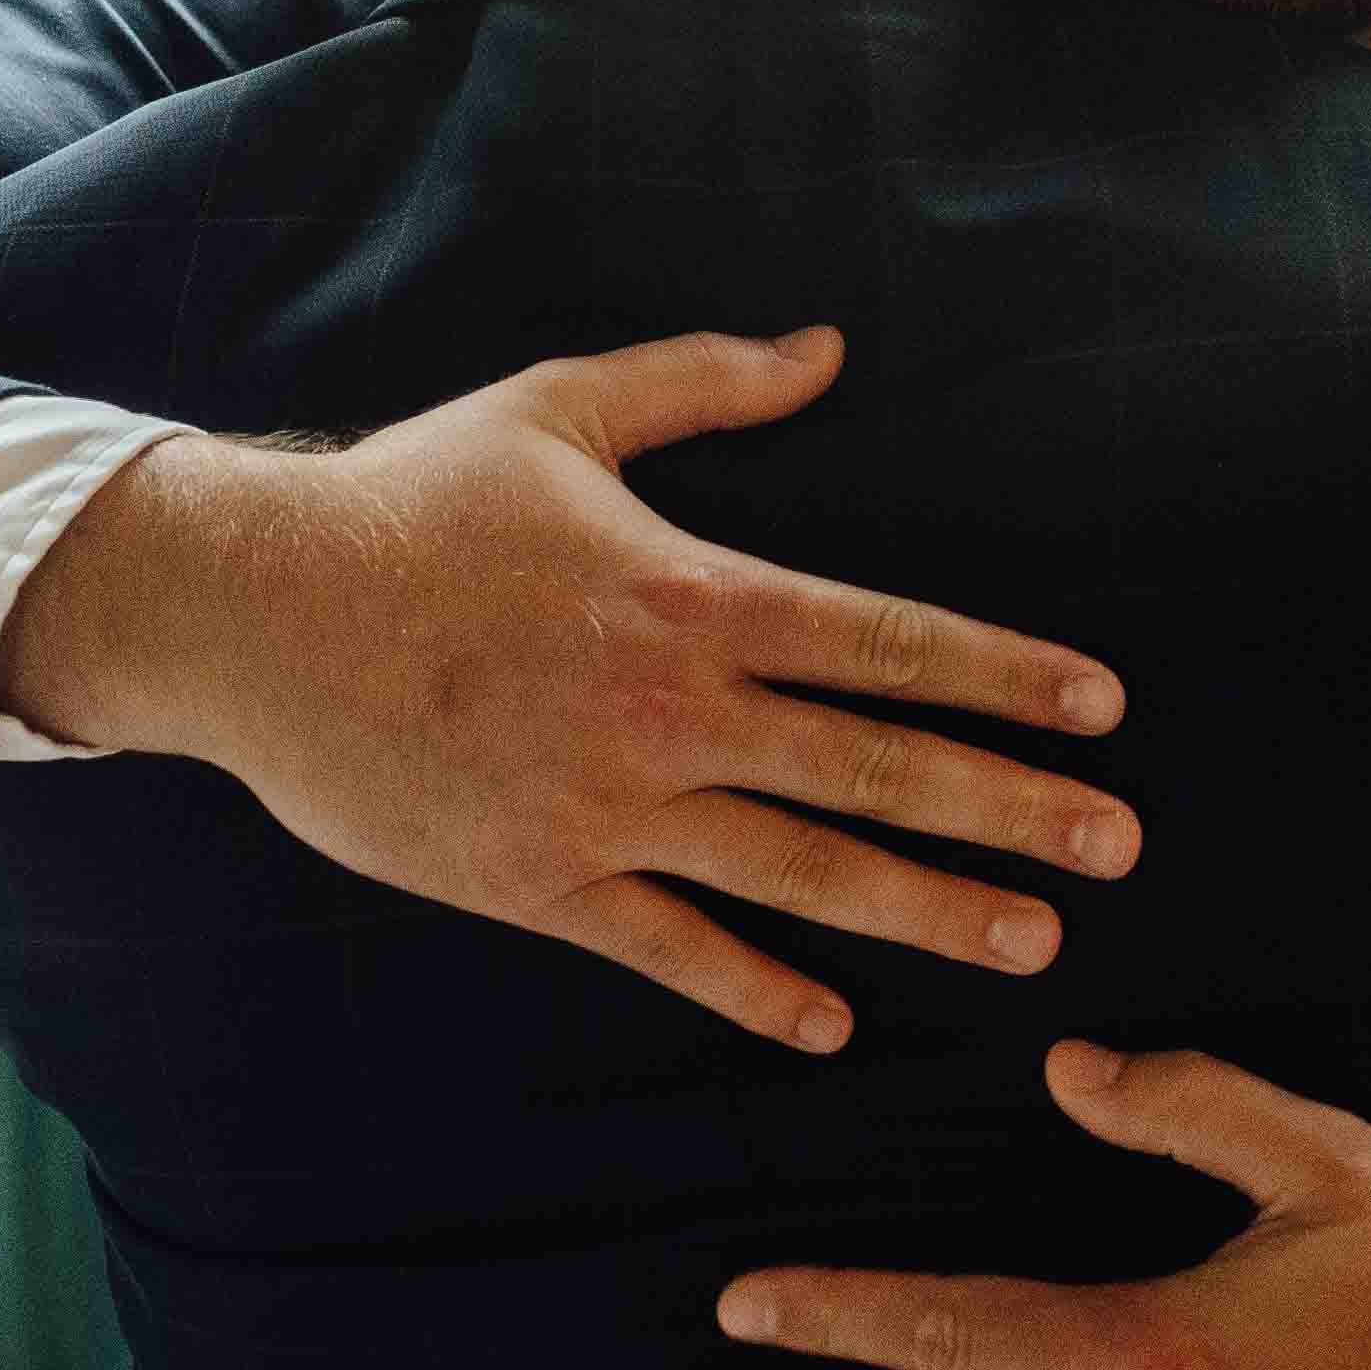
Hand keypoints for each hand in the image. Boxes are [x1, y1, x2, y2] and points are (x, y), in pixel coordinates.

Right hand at [0, 330, 1139, 1049]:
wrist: (252, 613)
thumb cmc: (412, 499)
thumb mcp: (563, 410)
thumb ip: (705, 381)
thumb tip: (827, 346)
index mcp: (692, 596)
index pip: (888, 642)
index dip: (1004, 679)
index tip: (1102, 709)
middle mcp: (669, 713)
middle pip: (875, 769)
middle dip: (1010, 810)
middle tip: (1118, 847)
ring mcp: (607, 808)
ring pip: (799, 873)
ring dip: (924, 913)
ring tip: (1032, 943)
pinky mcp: (537, 881)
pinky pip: (670, 946)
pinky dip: (754, 989)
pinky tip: (832, 1023)